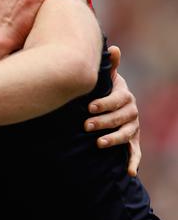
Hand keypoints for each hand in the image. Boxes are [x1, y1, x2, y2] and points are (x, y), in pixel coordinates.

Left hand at [84, 45, 140, 175]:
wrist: (113, 103)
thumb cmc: (105, 89)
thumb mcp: (107, 77)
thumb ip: (110, 65)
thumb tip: (114, 48)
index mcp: (125, 96)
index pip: (117, 100)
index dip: (103, 104)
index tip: (88, 107)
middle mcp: (132, 112)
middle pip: (120, 118)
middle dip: (103, 122)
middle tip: (85, 126)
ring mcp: (133, 127)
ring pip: (126, 135)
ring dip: (114, 139)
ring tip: (98, 143)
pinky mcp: (132, 141)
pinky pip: (135, 152)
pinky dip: (133, 162)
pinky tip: (129, 172)